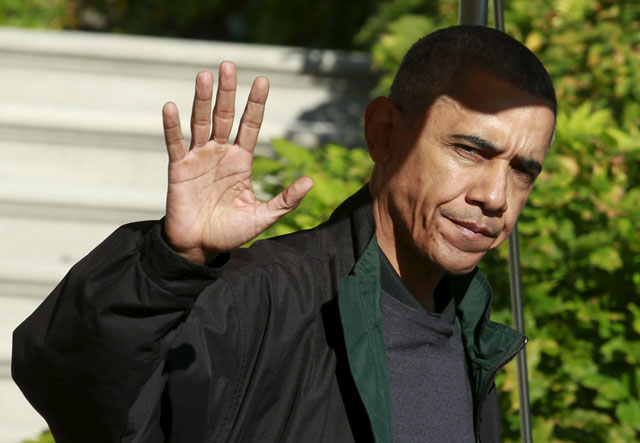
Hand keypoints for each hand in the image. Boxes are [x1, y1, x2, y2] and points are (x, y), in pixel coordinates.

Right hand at [162, 62, 313, 264]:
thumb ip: (285, 200)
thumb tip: (311, 180)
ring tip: (205, 76)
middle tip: (229, 64)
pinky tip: (172, 106)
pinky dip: (172, 126)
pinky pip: (175, 143)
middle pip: (225, 116)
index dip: (256, 104)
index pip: (250, 125)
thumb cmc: (230, 232)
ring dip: (201, 99)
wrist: (200, 248)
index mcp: (241, 161)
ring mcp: (199, 158)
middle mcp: (220, 153)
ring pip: (200, 122)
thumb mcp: (263, 216)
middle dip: (228, 91)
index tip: (263, 81)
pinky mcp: (179, 169)